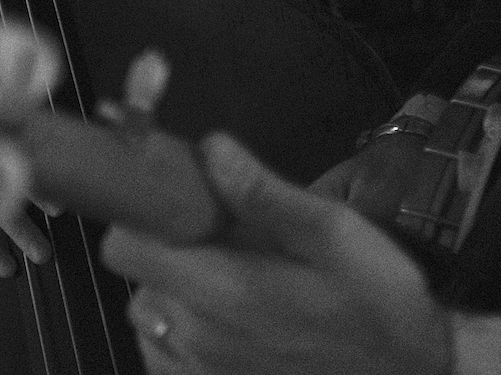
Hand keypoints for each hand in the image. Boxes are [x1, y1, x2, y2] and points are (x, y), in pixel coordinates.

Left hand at [102, 132, 450, 374]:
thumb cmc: (375, 299)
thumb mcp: (333, 233)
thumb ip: (263, 193)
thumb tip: (210, 148)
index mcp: (221, 291)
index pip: (125, 246)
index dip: (144, 216)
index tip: (178, 204)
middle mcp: (196, 339)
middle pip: (136, 278)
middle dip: (166, 250)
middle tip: (220, 241)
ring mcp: (200, 374)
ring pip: (148, 317)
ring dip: (174, 293)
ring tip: (231, 283)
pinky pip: (165, 356)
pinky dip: (183, 335)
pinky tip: (227, 324)